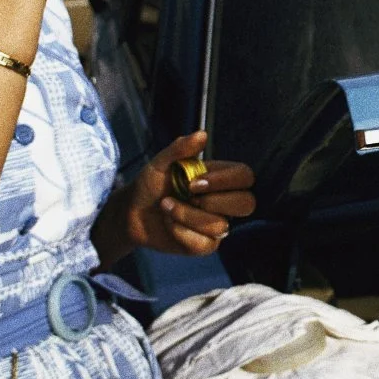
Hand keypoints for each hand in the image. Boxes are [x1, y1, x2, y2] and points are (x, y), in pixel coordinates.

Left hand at [114, 131, 256, 257]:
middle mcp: (224, 202)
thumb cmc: (151, 186)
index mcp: (221, 178)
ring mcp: (217, 224)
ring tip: (166, 207)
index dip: (225, 180)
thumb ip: (180, 148)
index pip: (245, 176)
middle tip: (187, 196)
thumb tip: (202, 134)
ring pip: (219, 225)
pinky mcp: (205, 245)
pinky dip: (181, 232)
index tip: (194, 182)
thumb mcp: (161, 163)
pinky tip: (169, 224)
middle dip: (213, 201)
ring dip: (186, 215)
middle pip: (247, 203)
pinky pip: (204, 243)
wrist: (131, 213)